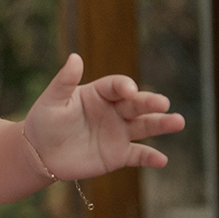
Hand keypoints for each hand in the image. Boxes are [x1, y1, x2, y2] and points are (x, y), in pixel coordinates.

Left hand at [21, 53, 184, 179]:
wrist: (40, 153)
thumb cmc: (44, 121)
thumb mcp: (52, 100)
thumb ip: (65, 80)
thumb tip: (75, 56)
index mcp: (98, 93)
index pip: (116, 86)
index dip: (124, 86)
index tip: (129, 90)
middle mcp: (112, 111)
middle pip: (135, 104)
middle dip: (150, 103)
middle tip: (164, 103)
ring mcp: (117, 133)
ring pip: (144, 126)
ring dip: (161, 124)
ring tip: (178, 122)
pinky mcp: (118, 155)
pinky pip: (138, 155)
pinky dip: (150, 157)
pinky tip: (162, 160)